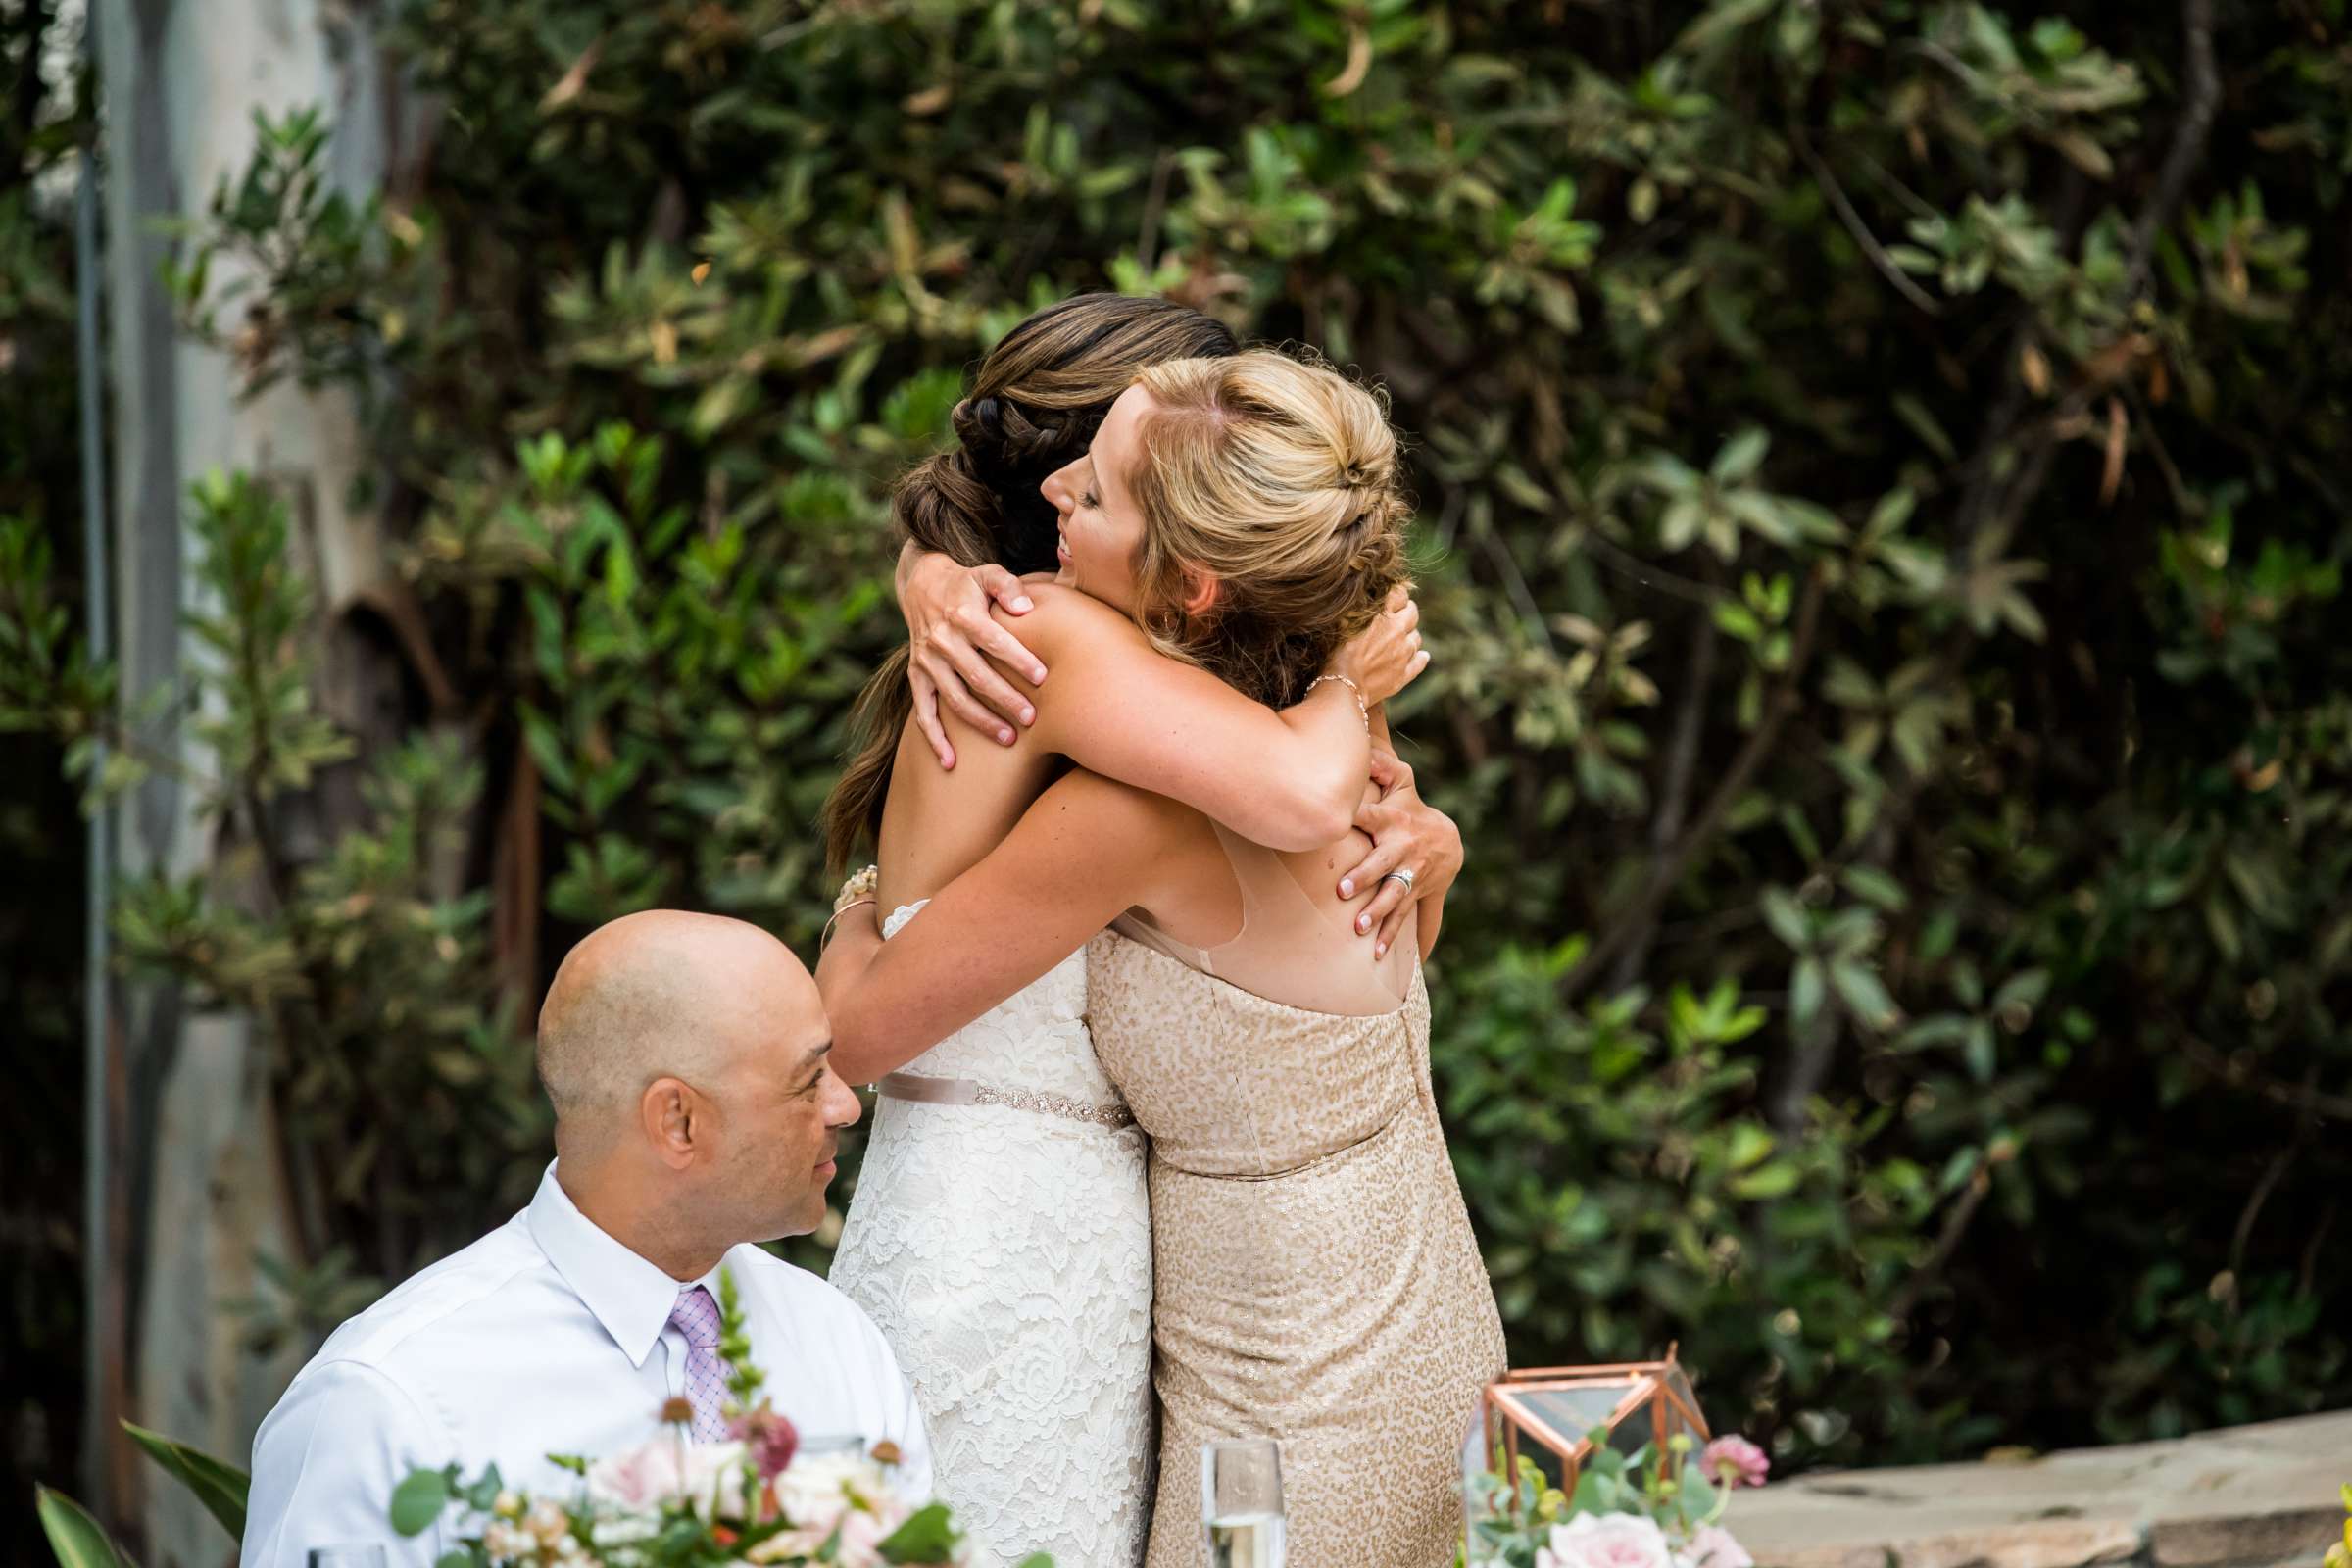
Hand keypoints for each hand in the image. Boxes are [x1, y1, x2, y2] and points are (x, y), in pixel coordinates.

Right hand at [898, 546, 1049, 768]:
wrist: (922, 584)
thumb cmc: (968, 583)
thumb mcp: (988, 573)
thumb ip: (1008, 586)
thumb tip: (1026, 608)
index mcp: (962, 614)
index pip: (994, 640)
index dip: (1018, 659)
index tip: (1043, 677)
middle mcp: (941, 640)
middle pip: (976, 675)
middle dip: (1004, 699)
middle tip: (1031, 718)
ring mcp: (927, 661)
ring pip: (954, 698)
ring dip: (980, 721)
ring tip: (1009, 738)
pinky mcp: (917, 676)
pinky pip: (923, 712)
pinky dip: (935, 739)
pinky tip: (951, 763)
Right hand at [1326, 585, 1427, 704]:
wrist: (1341, 686)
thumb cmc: (1334, 653)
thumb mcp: (1342, 621)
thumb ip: (1358, 607)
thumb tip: (1365, 594)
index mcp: (1383, 614)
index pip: (1399, 594)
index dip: (1396, 594)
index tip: (1392, 596)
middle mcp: (1398, 630)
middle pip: (1413, 613)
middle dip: (1407, 611)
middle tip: (1399, 613)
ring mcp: (1403, 653)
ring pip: (1416, 638)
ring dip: (1410, 635)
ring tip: (1400, 638)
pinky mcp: (1403, 674)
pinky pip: (1420, 661)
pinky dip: (1421, 657)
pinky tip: (1421, 655)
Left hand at [1338, 747, 1461, 957]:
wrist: (1447, 842)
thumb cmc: (1411, 807)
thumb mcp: (1402, 781)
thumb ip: (1381, 764)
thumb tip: (1363, 748)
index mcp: (1393, 821)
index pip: (1374, 814)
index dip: (1360, 813)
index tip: (1344, 816)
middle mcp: (1402, 849)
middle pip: (1383, 863)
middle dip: (1365, 876)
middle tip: (1342, 889)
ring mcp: (1411, 875)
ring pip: (1394, 895)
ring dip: (1377, 912)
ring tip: (1359, 926)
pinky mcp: (1415, 895)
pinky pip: (1405, 918)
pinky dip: (1391, 936)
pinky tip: (1373, 954)